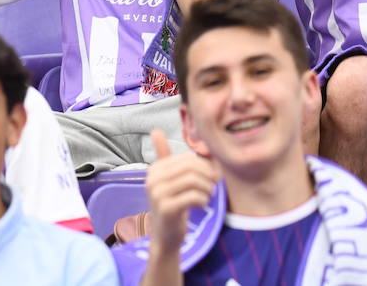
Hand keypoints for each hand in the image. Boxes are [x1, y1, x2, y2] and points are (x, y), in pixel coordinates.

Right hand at [144, 129, 218, 256]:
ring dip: (208, 188)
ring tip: (208, 195)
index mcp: (155, 169)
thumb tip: (155, 130)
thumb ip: (165, 156)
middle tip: (214, 186)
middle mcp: (153, 179)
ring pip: (194, 181)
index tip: (212, 176)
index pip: (187, 158)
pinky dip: (204, 200)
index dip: (205, 166)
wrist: (166, 236)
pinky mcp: (166, 209)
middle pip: (191, 167)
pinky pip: (194, 196)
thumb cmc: (173, 204)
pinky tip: (202, 204)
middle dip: (208, 176)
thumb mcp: (169, 179)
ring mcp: (157, 194)